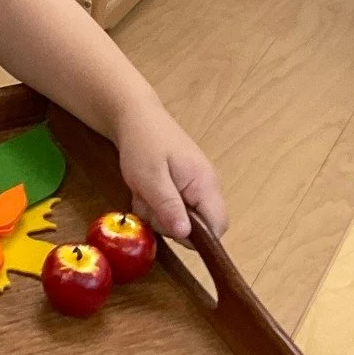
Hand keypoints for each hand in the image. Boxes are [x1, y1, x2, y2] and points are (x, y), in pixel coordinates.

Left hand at [113, 100, 226, 241]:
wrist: (135, 117)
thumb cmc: (143, 143)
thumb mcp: (150, 178)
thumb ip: (168, 206)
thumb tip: (186, 235)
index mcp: (205, 184)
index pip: (218, 226)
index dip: (196, 237)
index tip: (168, 227)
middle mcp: (207, 188)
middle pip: (198, 227)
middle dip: (169, 223)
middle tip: (148, 203)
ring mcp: (195, 187)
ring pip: (181, 219)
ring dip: (157, 213)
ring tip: (143, 192)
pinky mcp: (182, 187)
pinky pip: (172, 208)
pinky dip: (155, 205)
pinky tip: (145, 190)